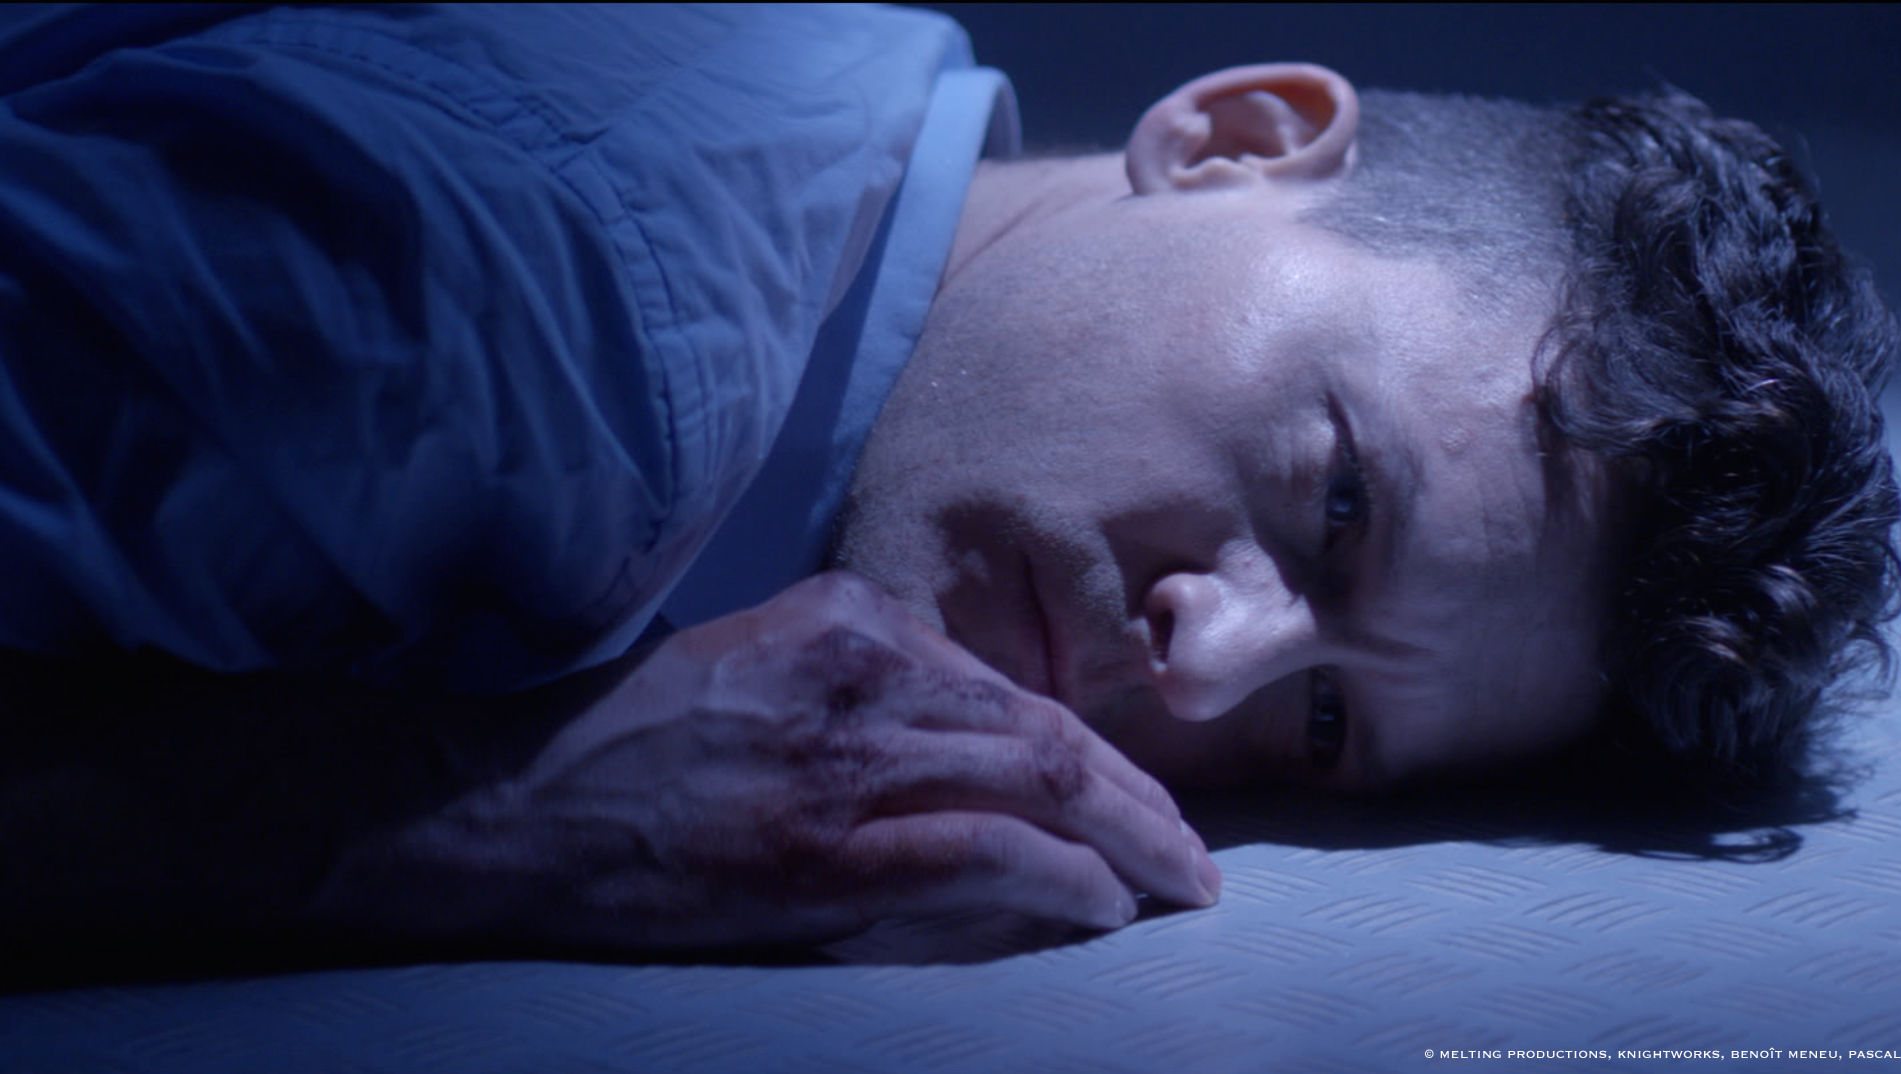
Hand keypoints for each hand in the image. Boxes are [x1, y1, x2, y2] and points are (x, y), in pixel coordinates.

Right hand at [316, 572, 1220, 950]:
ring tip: (1177, 888)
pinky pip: (980, 855)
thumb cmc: (642, 740)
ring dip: (1128, 844)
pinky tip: (1101, 906)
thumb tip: (990, 757)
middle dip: (1142, 801)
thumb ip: (874, 691)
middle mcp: (864, 672)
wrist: (520, 803)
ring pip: (1037, 785)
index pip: (1012, 688)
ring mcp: (845, 761)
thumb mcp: (765, 662)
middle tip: (1195, 858)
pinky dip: (1059, 881)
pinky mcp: (820, 848)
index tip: (1140, 798)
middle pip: (1048, 732)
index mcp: (852, 620)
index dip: (1096, 752)